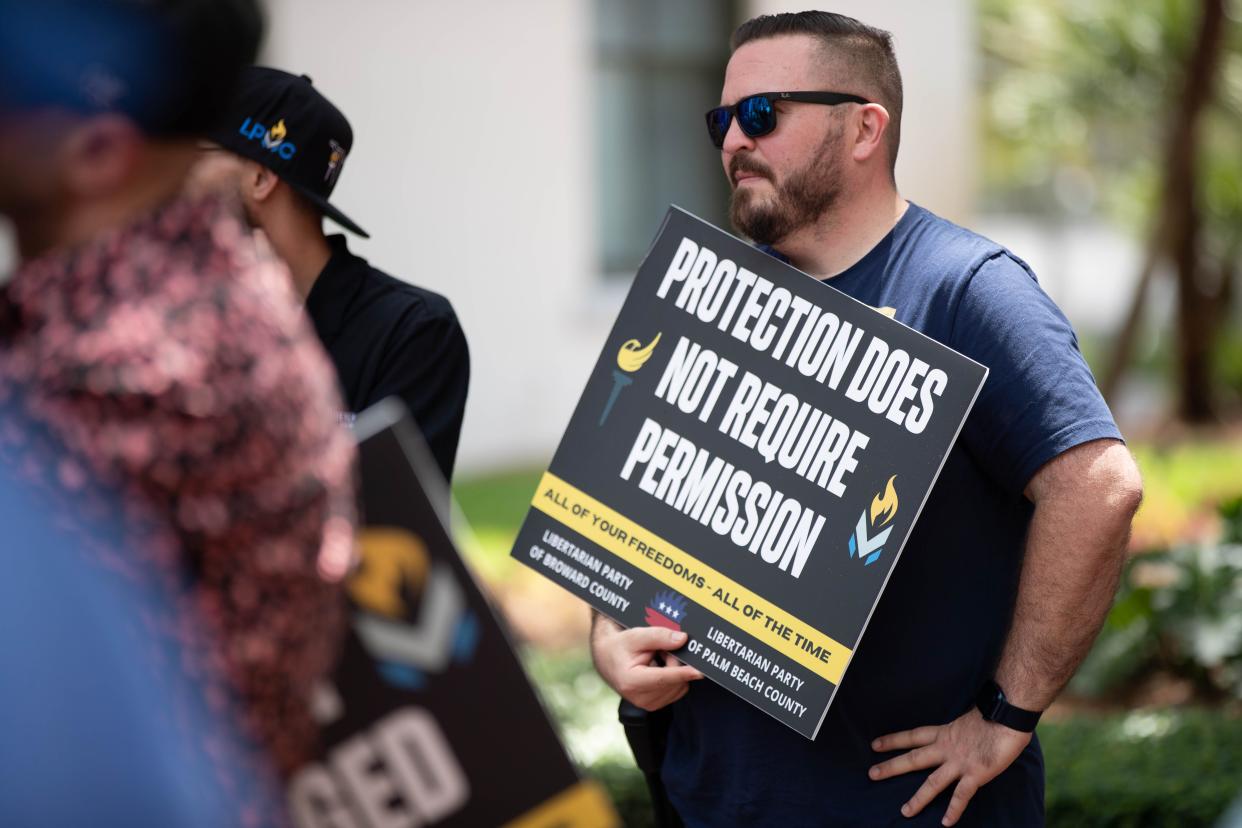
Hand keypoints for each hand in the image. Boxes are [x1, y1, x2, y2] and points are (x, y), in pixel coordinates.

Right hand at [590, 616, 703, 710]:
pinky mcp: (655, 705)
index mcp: (631, 682)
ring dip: (674, 669)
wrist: (607, 658)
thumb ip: (659, 636)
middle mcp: (640, 698)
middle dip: (674, 662)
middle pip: (674, 680)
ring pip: (679, 685)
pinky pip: (677, 689)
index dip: (682, 673)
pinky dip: (674, 677)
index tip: (699, 672)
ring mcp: (648, 704)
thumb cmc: (619, 646)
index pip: (663, 678)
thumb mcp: (636, 635)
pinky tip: (659, 667)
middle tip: (660, 648)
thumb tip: (682, 639)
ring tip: (656, 658)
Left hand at [869, 709, 1031, 825]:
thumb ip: (960, 730)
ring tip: (905, 812)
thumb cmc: (994, 713)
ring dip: (918, 798)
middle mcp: (947, 748)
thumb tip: (960, 733)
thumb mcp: (968, 718)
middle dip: (892, 767)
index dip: (894, 740)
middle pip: (914, 758)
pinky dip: (954, 809)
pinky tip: (946, 822)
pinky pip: (962, 795)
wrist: (1008, 713)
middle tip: (872, 774)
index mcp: (945, 732)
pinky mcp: (976, 773)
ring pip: (933, 782)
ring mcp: (960, 762)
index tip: (875, 744)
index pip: (913, 736)